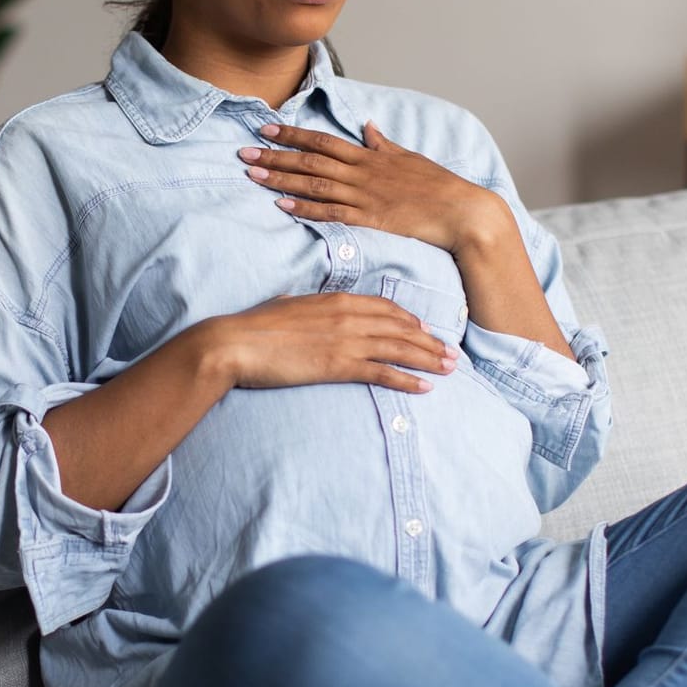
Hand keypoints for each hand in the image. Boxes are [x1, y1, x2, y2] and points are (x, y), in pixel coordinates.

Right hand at [208, 292, 458, 393]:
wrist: (235, 343)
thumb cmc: (253, 326)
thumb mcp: (281, 305)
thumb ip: (296, 302)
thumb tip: (292, 299)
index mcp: (336, 299)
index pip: (384, 307)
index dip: (409, 319)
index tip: (425, 329)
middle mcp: (348, 316)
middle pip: (400, 328)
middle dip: (429, 341)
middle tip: (451, 352)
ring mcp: (346, 340)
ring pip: (399, 348)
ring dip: (428, 359)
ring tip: (449, 369)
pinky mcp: (339, 365)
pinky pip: (383, 372)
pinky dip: (407, 380)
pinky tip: (425, 387)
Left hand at [238, 121, 509, 254]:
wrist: (461, 211)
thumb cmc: (438, 185)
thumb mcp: (408, 157)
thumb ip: (382, 143)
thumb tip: (367, 126)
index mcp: (369, 156)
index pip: (322, 140)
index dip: (292, 134)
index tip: (266, 128)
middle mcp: (362, 172)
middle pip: (310, 161)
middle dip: (275, 156)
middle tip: (243, 152)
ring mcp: (364, 196)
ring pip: (314, 185)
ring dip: (281, 180)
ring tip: (253, 176)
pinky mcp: (370, 219)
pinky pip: (330, 212)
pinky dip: (305, 208)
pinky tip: (282, 205)